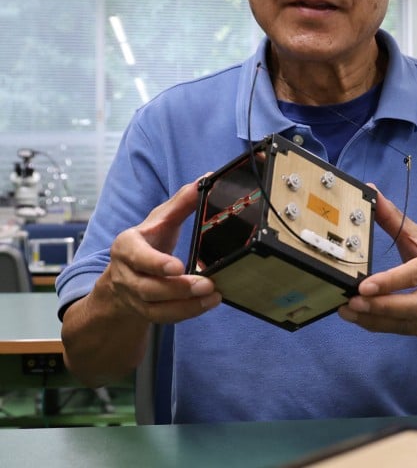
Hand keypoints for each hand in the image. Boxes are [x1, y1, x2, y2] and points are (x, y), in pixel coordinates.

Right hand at [100, 178, 220, 324]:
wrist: (123, 275)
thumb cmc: (147, 242)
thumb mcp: (160, 219)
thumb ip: (181, 202)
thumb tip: (207, 178)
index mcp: (126, 246)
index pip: (137, 256)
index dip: (155, 263)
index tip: (177, 266)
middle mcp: (125, 273)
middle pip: (148, 287)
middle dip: (178, 288)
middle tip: (207, 284)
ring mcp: (133, 296)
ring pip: (155, 307)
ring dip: (186, 304)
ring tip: (213, 294)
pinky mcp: (144, 311)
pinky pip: (164, 317)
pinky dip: (187, 312)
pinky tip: (208, 303)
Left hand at [338, 187, 416, 334]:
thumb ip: (394, 218)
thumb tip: (370, 191)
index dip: (391, 281)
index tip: (365, 285)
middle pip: (415, 304)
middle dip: (381, 306)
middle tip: (352, 302)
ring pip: (407, 322)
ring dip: (375, 319)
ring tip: (347, 310)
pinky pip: (403, 331)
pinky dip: (379, 325)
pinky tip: (359, 318)